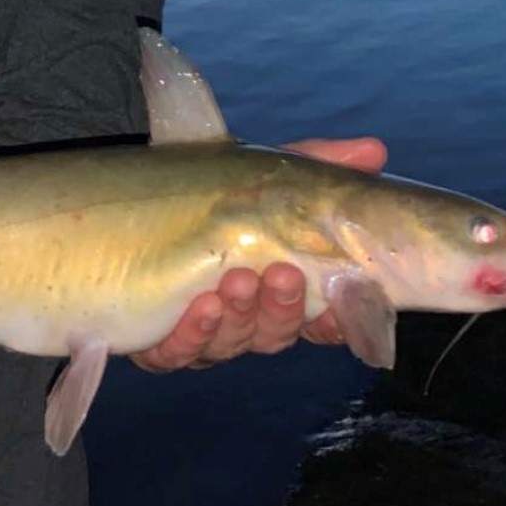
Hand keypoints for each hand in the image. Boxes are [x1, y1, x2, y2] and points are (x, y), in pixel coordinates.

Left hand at [132, 135, 386, 371]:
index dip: (335, 321)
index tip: (341, 306)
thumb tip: (373, 151)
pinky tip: (199, 307)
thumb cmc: (210, 190)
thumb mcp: (262, 174)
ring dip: (238, 315)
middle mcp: (244, 320)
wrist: (132, 196)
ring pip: (230, 344)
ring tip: (236, 281)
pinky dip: (191, 335)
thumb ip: (315, 166)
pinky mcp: (158, 344)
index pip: (318, 320)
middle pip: (274, 334)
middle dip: (282, 308)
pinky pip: (176, 354)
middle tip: (281, 274)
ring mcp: (202, 336)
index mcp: (276, 292)